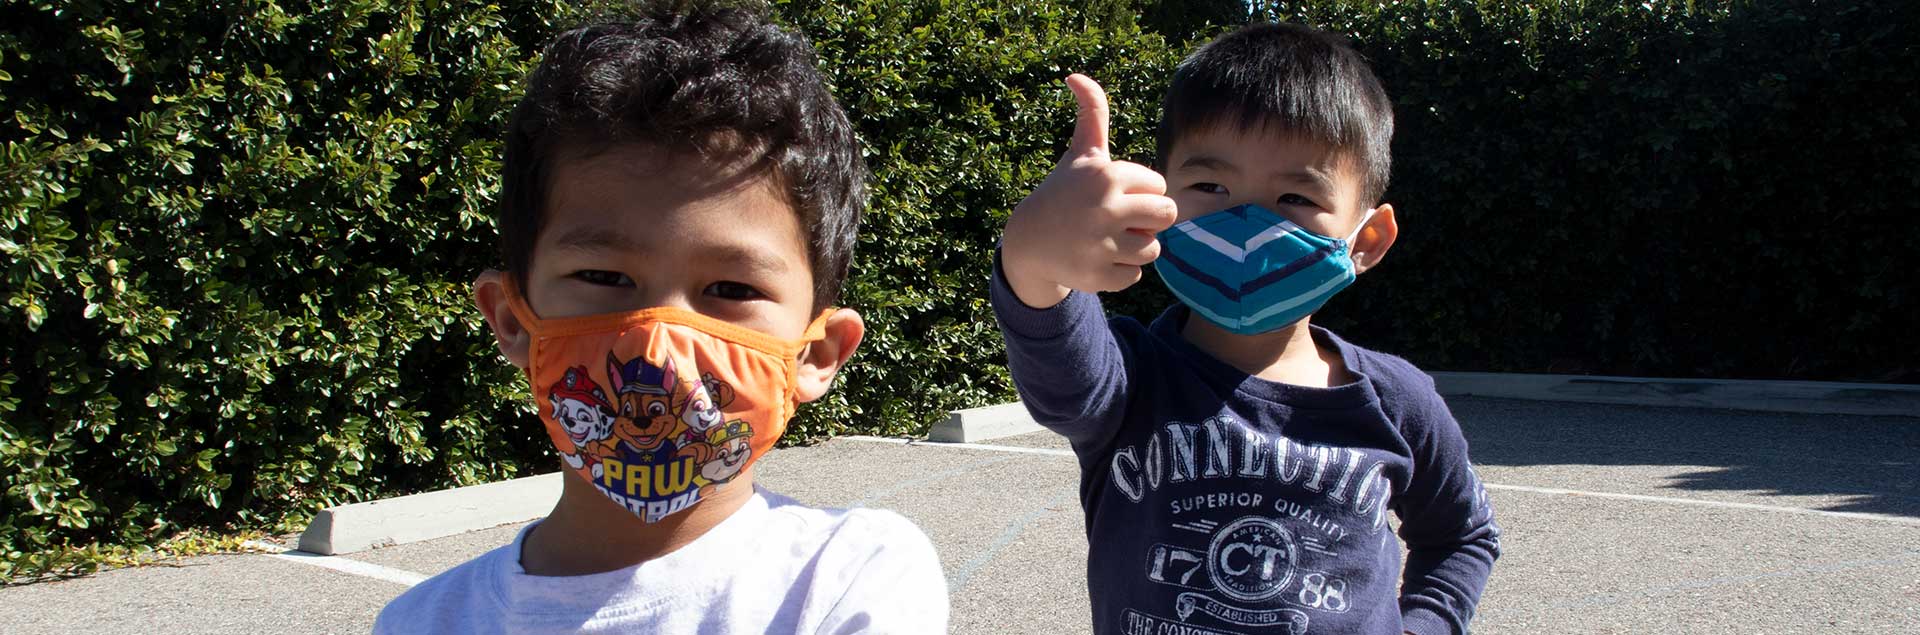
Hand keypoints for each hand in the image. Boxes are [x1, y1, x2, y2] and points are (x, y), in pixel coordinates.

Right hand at [1001, 74, 1177, 307]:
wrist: (1028, 242)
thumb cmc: (1063, 192)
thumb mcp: (1080, 154)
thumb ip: (1091, 114)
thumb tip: (1076, 76)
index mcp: (1107, 175)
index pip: (1160, 187)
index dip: (1141, 192)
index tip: (1114, 194)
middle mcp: (1105, 208)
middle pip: (1167, 216)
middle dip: (1149, 220)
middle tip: (1120, 219)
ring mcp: (1101, 245)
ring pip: (1154, 248)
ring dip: (1135, 246)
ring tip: (1106, 239)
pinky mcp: (1097, 276)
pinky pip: (1135, 275)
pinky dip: (1119, 271)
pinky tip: (1096, 259)